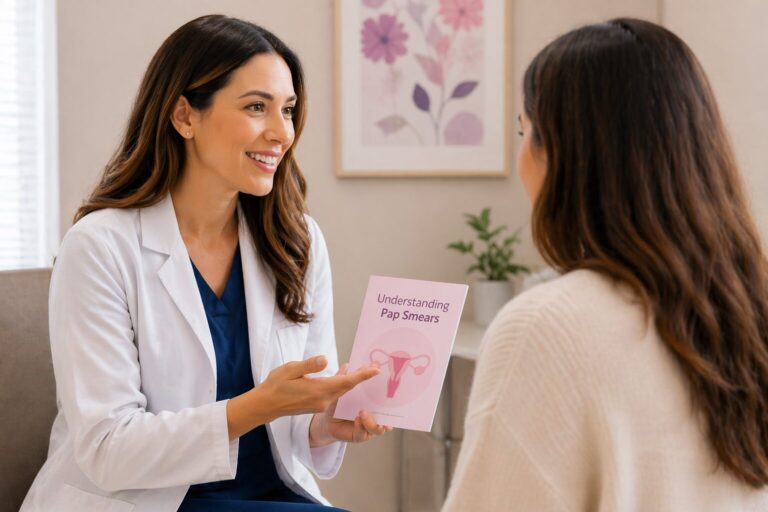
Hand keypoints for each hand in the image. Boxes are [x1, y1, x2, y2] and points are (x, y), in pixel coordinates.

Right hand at [227, 356, 379, 439]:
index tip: (376, 370)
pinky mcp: (316, 406)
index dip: (362, 376)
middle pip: (347, 388)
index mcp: (319, 390)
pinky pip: (334, 395)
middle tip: (374, 368)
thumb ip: (309, 365)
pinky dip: (342, 387)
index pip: (346, 382)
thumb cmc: (276, 385)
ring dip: (352, 382)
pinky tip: (344, 379)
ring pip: (341, 392)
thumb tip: (325, 360)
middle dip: (361, 378)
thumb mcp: (291, 369)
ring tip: (363, 372)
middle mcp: (323, 400)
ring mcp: (320, 404)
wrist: (265, 405)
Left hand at [309, 364, 393, 447]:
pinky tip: (357, 419)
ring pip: (379, 428)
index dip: (393, 396)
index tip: (391, 386)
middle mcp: (376, 416)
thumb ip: (344, 379)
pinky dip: (361, 426)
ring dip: (372, 421)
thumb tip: (347, 365)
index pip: (387, 401)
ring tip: (362, 412)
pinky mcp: (360, 436)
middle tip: (383, 402)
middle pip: (389, 417)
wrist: (326, 421)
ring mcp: (369, 427)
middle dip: (389, 412)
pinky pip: (363, 434)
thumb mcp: (340, 390)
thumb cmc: (337, 405)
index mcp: (374, 404)